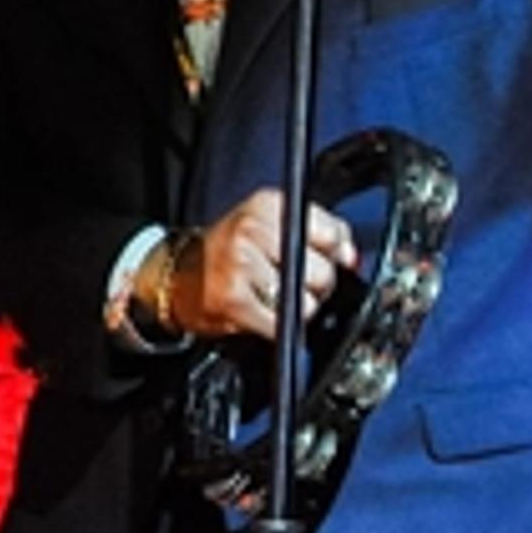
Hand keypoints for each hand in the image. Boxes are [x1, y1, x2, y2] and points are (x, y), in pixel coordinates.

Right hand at [170, 190, 361, 341]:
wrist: (179, 276)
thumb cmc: (234, 251)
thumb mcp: (274, 225)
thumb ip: (322, 233)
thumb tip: (352, 257)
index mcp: (269, 205)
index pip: (331, 234)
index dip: (335, 255)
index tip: (319, 258)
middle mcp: (252, 229)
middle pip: (322, 272)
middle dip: (315, 286)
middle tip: (289, 282)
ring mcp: (240, 263)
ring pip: (306, 301)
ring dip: (295, 309)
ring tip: (270, 296)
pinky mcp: (232, 299)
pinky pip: (282, 324)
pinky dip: (277, 327)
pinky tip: (260, 312)